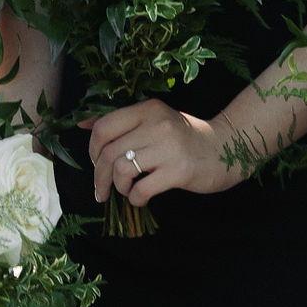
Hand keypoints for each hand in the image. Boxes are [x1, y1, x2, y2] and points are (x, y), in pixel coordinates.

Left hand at [87, 101, 243, 206]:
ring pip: (122, 169)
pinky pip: (142, 188)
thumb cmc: (184, 136)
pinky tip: (140, 197)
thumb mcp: (154, 120)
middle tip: (102, 190)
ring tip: (126, 190)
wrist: (224, 149)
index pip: (104, 127)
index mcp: (147, 109)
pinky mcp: (179, 171)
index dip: (92, 149)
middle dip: (100, 176)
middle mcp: (156, 124)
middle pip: (109, 152)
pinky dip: (135, 197)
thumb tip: (82, 123)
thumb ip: (121, 122)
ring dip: (118, 186)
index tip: (96, 164)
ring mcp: (168, 147)